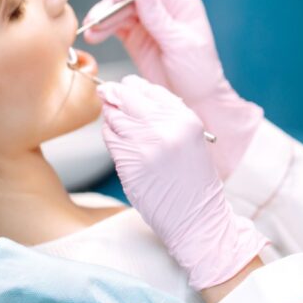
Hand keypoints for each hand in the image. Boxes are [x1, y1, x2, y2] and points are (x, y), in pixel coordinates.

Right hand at [83, 0, 261, 177]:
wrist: (197, 100)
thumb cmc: (199, 72)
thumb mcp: (181, 44)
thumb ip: (159, 18)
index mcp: (180, 2)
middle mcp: (162, 7)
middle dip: (112, 4)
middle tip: (98, 18)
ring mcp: (147, 22)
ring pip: (119, 10)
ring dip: (103, 17)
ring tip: (92, 30)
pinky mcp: (135, 37)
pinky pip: (115, 27)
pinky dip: (103, 30)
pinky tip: (94, 36)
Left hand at [98, 75, 267, 290]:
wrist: (196, 216)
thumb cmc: (193, 180)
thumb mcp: (190, 138)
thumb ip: (166, 116)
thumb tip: (133, 95)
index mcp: (185, 118)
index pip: (150, 89)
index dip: (133, 87)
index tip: (125, 87)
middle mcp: (166, 127)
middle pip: (128, 97)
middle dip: (114, 94)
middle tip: (106, 92)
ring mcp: (145, 144)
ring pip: (114, 117)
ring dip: (111, 117)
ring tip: (116, 122)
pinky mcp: (128, 161)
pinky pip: (109, 138)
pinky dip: (110, 136)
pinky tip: (119, 142)